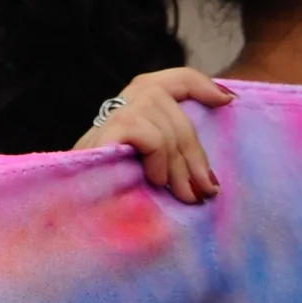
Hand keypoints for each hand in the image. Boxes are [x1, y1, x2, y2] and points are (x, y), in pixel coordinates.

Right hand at [75, 68, 234, 203]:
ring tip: (180, 194)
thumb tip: (209, 181)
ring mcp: (108, 120)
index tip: (229, 100)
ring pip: (160, 112)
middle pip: (169, 100)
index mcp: (132, 112)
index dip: (199, 84)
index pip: (170, 80)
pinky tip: (153, 180)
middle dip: (194, 149)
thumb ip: (171, 165)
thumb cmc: (110, 204)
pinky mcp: (103, 135)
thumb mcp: (147, 178)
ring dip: (177, 159)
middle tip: (205, 191)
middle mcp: (118, 108)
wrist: (73, 221)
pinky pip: (148, 133)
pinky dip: (157, 157)